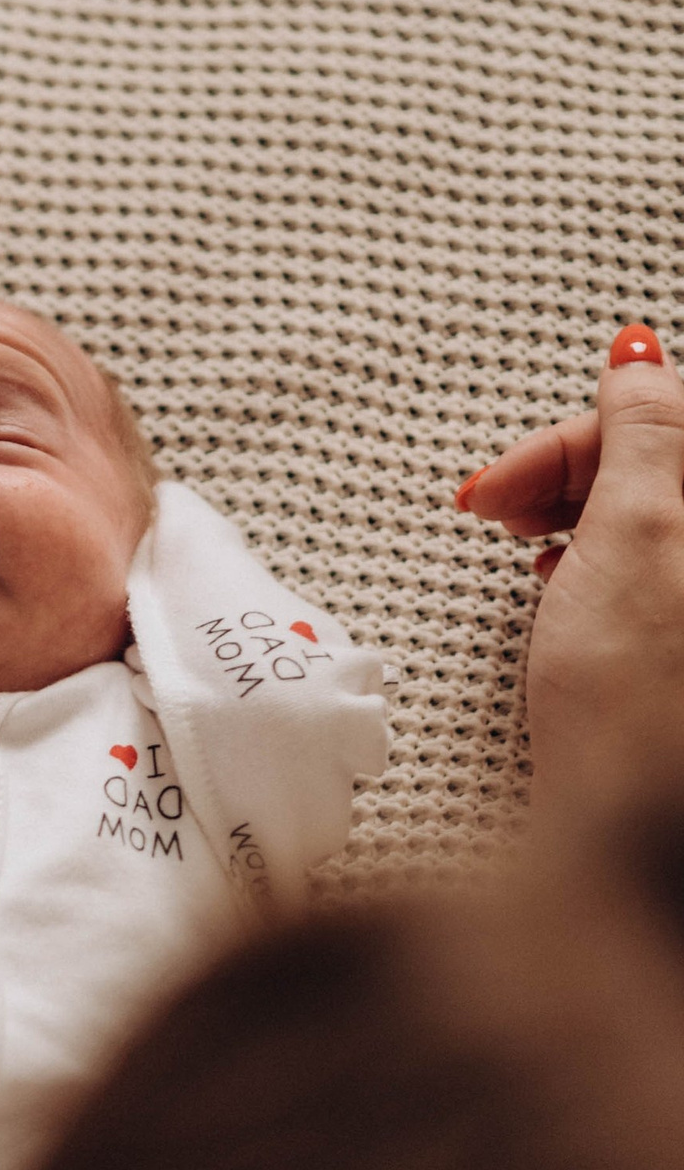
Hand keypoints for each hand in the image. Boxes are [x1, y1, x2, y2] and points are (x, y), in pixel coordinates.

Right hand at [458, 324, 683, 801]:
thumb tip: (638, 355)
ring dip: (576, 515)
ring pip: (644, 508)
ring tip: (527, 554)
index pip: (660, 416)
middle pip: (654, 459)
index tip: (505, 480)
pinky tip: (564, 589)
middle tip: (503, 514)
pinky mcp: (677, 630)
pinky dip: (595, 562)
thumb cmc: (637, 695)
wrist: (637, 814)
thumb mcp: (636, 527)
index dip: (573, 439)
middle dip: (570, 473)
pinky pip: (646, 560)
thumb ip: (643, 426)